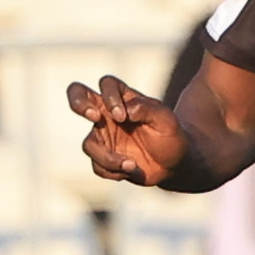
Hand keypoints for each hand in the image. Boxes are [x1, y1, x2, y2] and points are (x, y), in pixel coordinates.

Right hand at [67, 75, 189, 184]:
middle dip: (78, 103)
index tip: (123, 117)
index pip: (107, 84)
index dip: (109, 97)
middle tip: (94, 116)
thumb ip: (147, 109)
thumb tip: (126, 109)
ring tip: (131, 165)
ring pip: (89, 144)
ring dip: (107, 157)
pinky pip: (97, 166)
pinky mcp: (105, 159)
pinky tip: (131, 170)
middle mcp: (108, 115)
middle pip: (78, 96)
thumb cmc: (170, 134)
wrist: (176, 162)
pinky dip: (112, 171)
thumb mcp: (166, 119)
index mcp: (124, 99)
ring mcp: (104, 137)